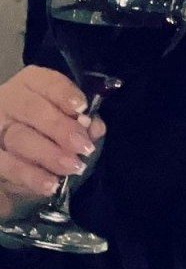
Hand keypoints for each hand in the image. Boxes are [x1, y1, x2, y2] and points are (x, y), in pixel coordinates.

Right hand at [0, 66, 104, 221]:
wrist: (20, 156)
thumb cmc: (51, 127)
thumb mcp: (68, 117)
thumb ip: (83, 120)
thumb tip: (94, 127)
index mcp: (31, 84)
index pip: (47, 83)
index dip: (65, 95)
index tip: (82, 108)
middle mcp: (9, 101)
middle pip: (33, 110)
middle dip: (61, 129)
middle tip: (84, 146)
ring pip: (19, 138)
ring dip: (49, 155)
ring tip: (73, 167)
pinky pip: (7, 166)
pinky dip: (31, 176)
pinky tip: (50, 184)